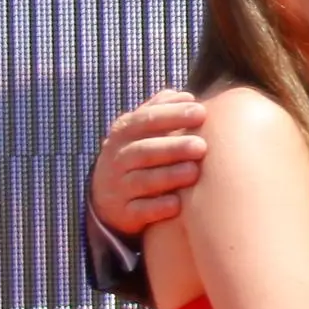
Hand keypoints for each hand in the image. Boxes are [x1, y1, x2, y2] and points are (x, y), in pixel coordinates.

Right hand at [94, 90, 207, 236]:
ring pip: (142, 181)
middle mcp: (117, 159)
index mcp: (123, 134)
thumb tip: (182, 95)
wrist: (108, 197)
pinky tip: (177, 205)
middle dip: (172, 147)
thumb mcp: (140, 131)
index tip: (200, 111)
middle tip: (201, 146)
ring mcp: (119, 187)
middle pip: (144, 151)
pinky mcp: (124, 214)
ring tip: (193, 172)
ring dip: (168, 176)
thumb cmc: (137, 157)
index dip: (172, 115)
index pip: (145, 120)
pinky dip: (157, 208)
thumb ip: (159, 111)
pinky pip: (139, 211)